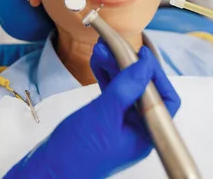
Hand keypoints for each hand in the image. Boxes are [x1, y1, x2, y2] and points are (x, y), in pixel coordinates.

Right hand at [5, 41, 180, 178]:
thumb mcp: (104, 114)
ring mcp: (120, 125)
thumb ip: (126, 87)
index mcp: (145, 135)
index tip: (142, 54)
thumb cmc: (75, 151)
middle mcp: (136, 130)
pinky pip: (111, 94)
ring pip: (125, 89)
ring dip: (115, 67)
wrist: (47, 170)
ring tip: (101, 50)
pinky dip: (106, 77)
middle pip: (144, 90)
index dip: (156, 75)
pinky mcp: (105, 121)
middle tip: (115, 46)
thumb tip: (145, 64)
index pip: (165, 100)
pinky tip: (97, 62)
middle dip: (130, 66)